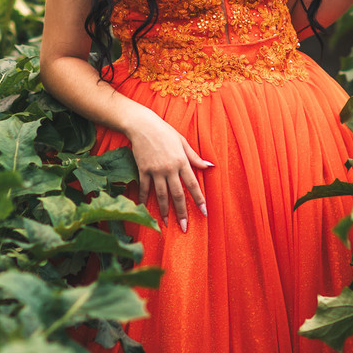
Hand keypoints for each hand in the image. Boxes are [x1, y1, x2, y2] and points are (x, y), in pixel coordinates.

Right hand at [127, 111, 210, 232]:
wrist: (142, 125)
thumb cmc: (165, 132)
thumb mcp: (183, 142)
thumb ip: (195, 157)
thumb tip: (209, 166)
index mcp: (182, 161)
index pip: (193, 184)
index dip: (199, 199)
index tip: (203, 212)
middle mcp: (170, 168)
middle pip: (178, 194)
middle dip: (182, 212)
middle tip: (185, 227)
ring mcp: (155, 170)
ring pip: (161, 195)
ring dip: (164, 211)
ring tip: (167, 224)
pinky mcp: (143, 170)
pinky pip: (144, 188)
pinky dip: (144, 199)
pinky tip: (146, 209)